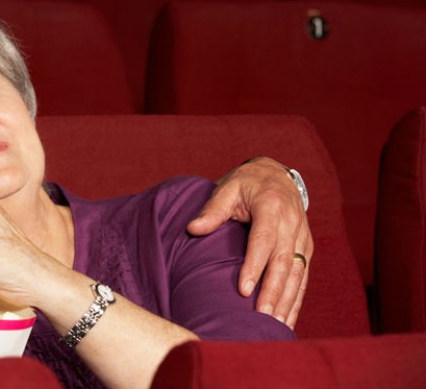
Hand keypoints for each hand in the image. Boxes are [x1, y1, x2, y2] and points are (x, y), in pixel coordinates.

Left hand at [186, 157, 312, 327]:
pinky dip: (296, 299)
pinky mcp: (306, 249)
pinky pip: (303, 277)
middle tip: (261, 316)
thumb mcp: (228, 188)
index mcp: (272, 207)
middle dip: (273, 292)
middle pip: (284, 262)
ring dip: (287, 301)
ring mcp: (303, 237)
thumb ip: (212, 209)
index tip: (243, 289)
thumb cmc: (247, 183)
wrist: (277, 175)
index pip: (264, 240)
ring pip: (298, 274)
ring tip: (275, 325)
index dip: (254, 266)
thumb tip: (193, 229)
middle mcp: (293, 224)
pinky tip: (288, 319)